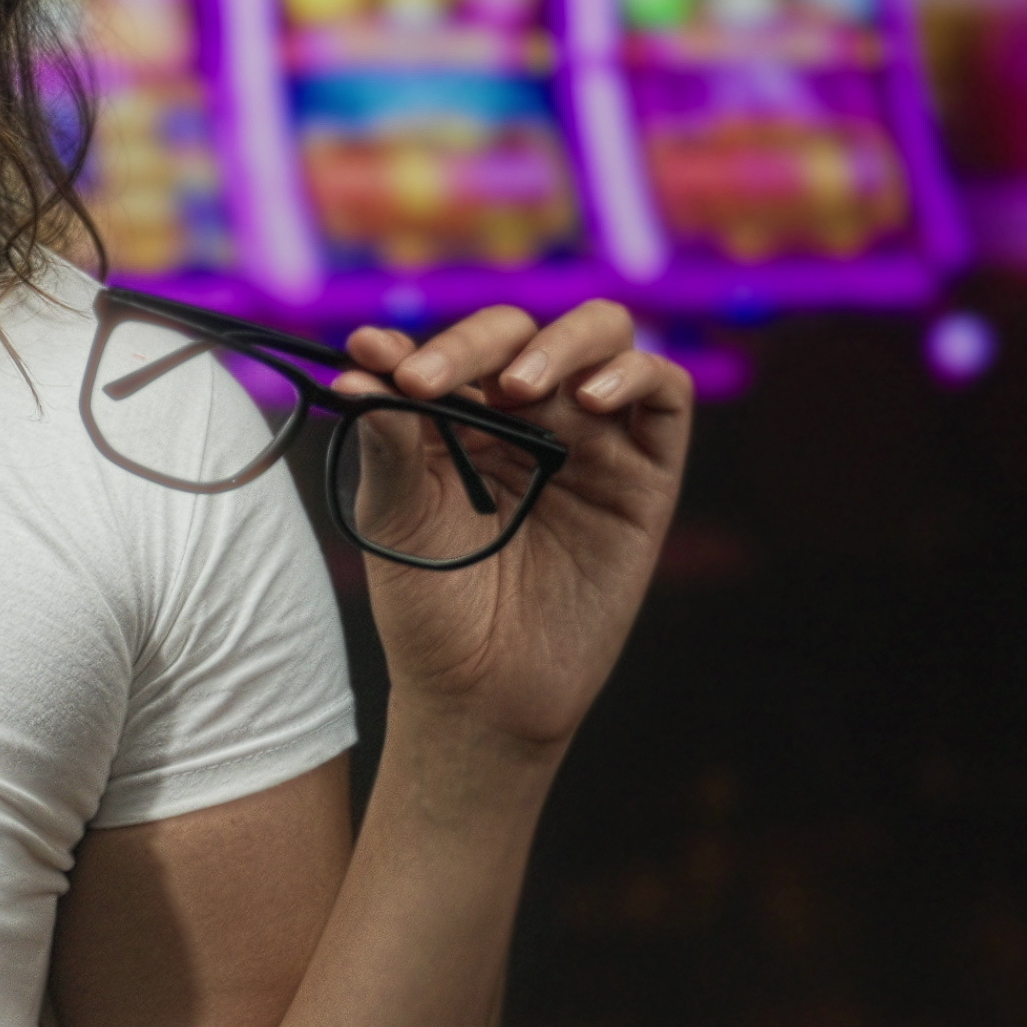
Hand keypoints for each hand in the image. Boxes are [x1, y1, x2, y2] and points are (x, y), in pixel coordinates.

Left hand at [336, 301, 691, 762]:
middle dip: (477, 343)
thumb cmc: (432, 604)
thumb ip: (390, 437)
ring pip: (604, 339)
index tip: (367, 357)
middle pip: (526, 333)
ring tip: (517, 388)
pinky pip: (666, 397)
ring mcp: (594, 440)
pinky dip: (634, 376)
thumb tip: (361, 363)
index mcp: (466, 418)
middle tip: (431, 382)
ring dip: (560, 345)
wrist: (481, 692)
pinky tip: (588, 399)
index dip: (418, 347)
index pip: (456, 352)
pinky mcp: (648, 475)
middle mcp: (533, 417)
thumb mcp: (396, 515)